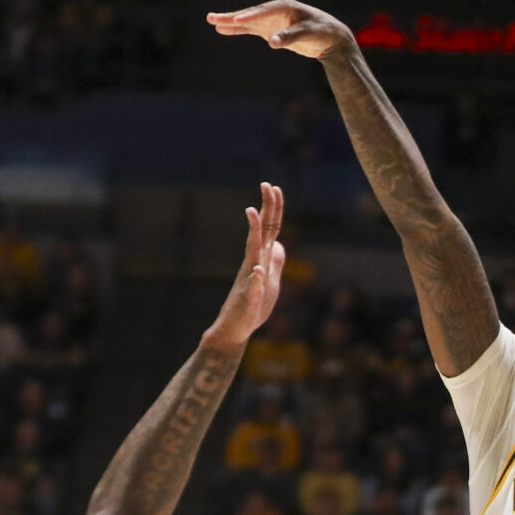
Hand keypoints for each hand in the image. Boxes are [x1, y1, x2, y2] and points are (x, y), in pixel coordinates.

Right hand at [206, 0, 355, 60]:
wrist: (331, 37)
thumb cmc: (322, 32)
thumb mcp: (309, 34)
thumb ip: (290, 37)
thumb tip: (271, 42)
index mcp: (285, 7)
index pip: (264, 12)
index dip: (250, 16)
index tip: (236, 20)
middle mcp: (275, 10)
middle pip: (250, 14)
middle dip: (232, 17)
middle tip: (211, 18)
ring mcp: (271, 20)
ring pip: (248, 21)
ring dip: (230, 22)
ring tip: (211, 21)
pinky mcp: (270, 29)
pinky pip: (251, 29)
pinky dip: (238, 29)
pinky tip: (223, 29)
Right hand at [207, 184, 285, 346]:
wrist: (235, 330)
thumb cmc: (253, 306)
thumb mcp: (271, 282)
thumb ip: (275, 262)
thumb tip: (280, 244)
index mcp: (260, 260)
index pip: (269, 230)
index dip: (273, 210)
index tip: (274, 187)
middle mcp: (253, 265)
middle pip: (261, 233)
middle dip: (265, 209)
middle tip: (266, 184)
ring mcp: (249, 280)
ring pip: (252, 253)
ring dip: (252, 234)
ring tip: (252, 213)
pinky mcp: (247, 300)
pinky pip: (251, 288)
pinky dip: (255, 279)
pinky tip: (257, 271)